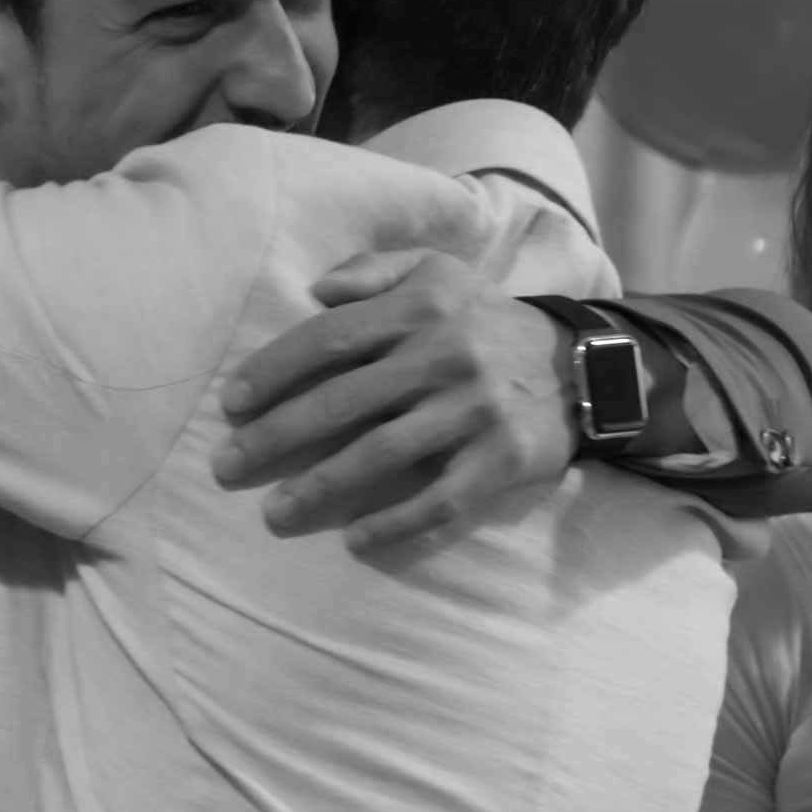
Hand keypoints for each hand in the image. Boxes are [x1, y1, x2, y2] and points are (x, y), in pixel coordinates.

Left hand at [208, 249, 578, 550]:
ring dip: (321, 488)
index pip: (329, 338)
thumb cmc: (485, 319)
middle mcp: (443, 356)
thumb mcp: (436, 272)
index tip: (231, 403)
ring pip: (382, 454)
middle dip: (277, 437)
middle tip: (226, 466)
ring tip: (274, 513)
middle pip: (343, 401)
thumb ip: (371, 272)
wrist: (585, 363)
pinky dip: (396, 523)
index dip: (274, 370)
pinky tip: (355, 540)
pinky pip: (441, 500)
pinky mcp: (503, 460)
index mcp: (419, 308)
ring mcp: (473, 411)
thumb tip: (313, 289)